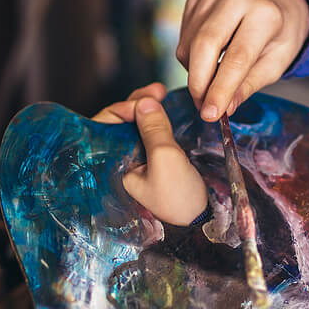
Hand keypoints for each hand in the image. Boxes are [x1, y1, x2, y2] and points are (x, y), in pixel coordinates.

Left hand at [92, 84, 207, 225]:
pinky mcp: (153, 158)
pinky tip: (164, 106)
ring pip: (135, 125)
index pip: (105, 128)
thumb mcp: (166, 158)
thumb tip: (145, 100)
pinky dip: (156, 118)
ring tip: (162, 93)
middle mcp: (120, 161)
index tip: (146, 100)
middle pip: (119, 123)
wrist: (203, 218)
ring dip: (147, 107)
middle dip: (136, 103)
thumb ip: (153, 128)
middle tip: (158, 90)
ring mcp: (136, 159)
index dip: (123, 108)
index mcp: (112, 166)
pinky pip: (148, 132)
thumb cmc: (179, 195)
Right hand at [177, 0, 308, 121]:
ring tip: (214, 82)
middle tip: (203, 108)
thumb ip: (249, 85)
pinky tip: (209, 60)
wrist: (276, 1)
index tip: (210, 114)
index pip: (237, 57)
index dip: (221, 89)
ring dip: (195, 74)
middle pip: (204, 46)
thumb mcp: (276, 64)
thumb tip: (225, 107)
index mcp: (264, 14)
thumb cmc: (279, 34)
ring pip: (189, 46)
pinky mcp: (196, 0)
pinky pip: (184, 39)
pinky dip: (191, 59)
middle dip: (199, 83)